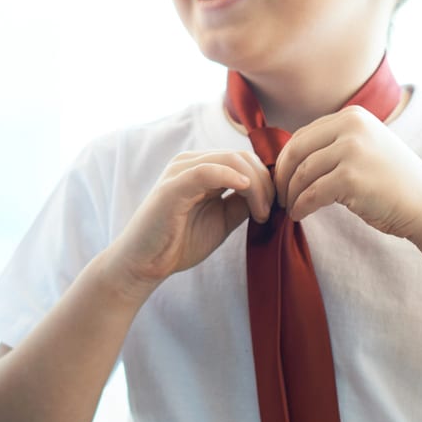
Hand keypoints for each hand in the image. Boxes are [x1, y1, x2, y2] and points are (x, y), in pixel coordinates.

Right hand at [102, 149, 272, 300]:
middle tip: (269, 213)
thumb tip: (270, 195)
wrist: (145, 264)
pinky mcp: (173, 186)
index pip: (244, 160)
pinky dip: (231, 178)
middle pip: (241, 157)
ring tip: (260, 213)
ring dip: (255, 186)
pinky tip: (246, 193)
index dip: (267, 179)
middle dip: (265, 183)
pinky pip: (206, 171)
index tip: (277, 207)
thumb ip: (241, 205)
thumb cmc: (179, 243)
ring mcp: (181, 171)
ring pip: (230, 160)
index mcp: (202, 168)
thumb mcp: (221, 221)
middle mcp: (191, 163)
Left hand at [273, 106, 421, 238]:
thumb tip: (290, 156)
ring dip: (291, 194)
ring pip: (302, 173)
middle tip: (279, 195)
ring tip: (290, 207)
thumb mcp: (366, 147)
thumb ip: (335, 143)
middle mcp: (351, 127)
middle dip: (283, 175)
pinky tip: (299, 215)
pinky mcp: (351, 178)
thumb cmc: (393, 182)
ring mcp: (352, 151)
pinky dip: (301, 206)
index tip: (282, 178)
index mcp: (353, 116)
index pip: (303, 134)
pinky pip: (312, 194)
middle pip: (297, 150)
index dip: (287, 159)